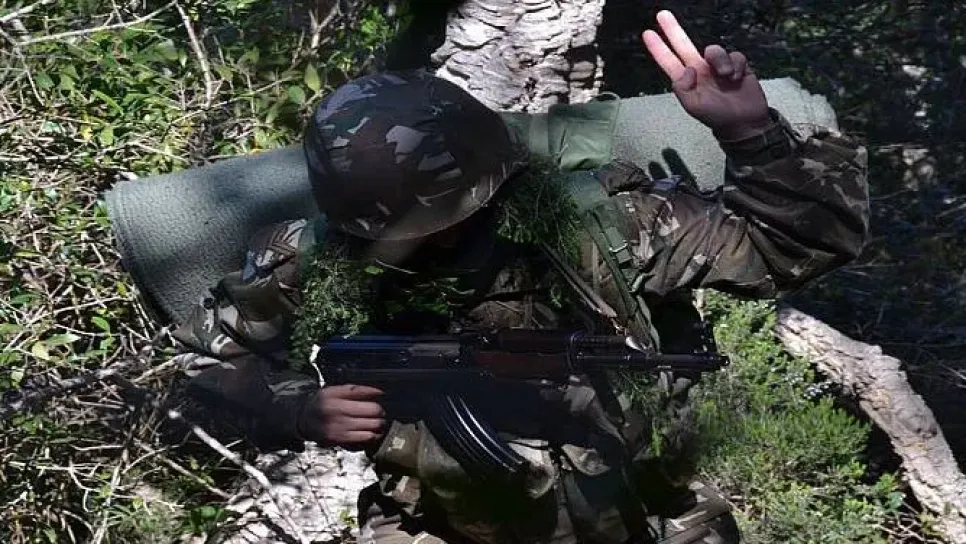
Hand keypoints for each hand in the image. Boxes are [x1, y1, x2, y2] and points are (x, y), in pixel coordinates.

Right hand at [298, 384, 385, 449]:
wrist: (304, 421)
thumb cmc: (323, 404)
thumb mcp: (334, 391)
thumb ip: (355, 389)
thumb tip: (379, 392)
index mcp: (335, 395)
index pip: (363, 392)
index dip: (377, 394)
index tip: (381, 396)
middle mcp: (336, 410)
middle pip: (372, 409)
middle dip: (380, 411)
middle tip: (379, 412)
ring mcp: (338, 426)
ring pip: (372, 424)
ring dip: (379, 423)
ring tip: (377, 422)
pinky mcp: (339, 439)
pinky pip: (365, 437)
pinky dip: (373, 435)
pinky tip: (372, 432)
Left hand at [642, 10, 772, 140]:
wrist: (745, 122)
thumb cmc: (718, 117)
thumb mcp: (694, 107)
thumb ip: (683, 88)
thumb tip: (686, 68)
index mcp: (688, 81)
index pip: (669, 61)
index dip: (658, 48)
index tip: (647, 33)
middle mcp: (700, 71)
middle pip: (684, 45)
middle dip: (673, 30)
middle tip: (662, 15)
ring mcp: (717, 67)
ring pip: (714, 49)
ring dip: (720, 60)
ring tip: (725, 77)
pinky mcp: (736, 65)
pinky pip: (734, 54)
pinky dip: (735, 65)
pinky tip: (737, 78)